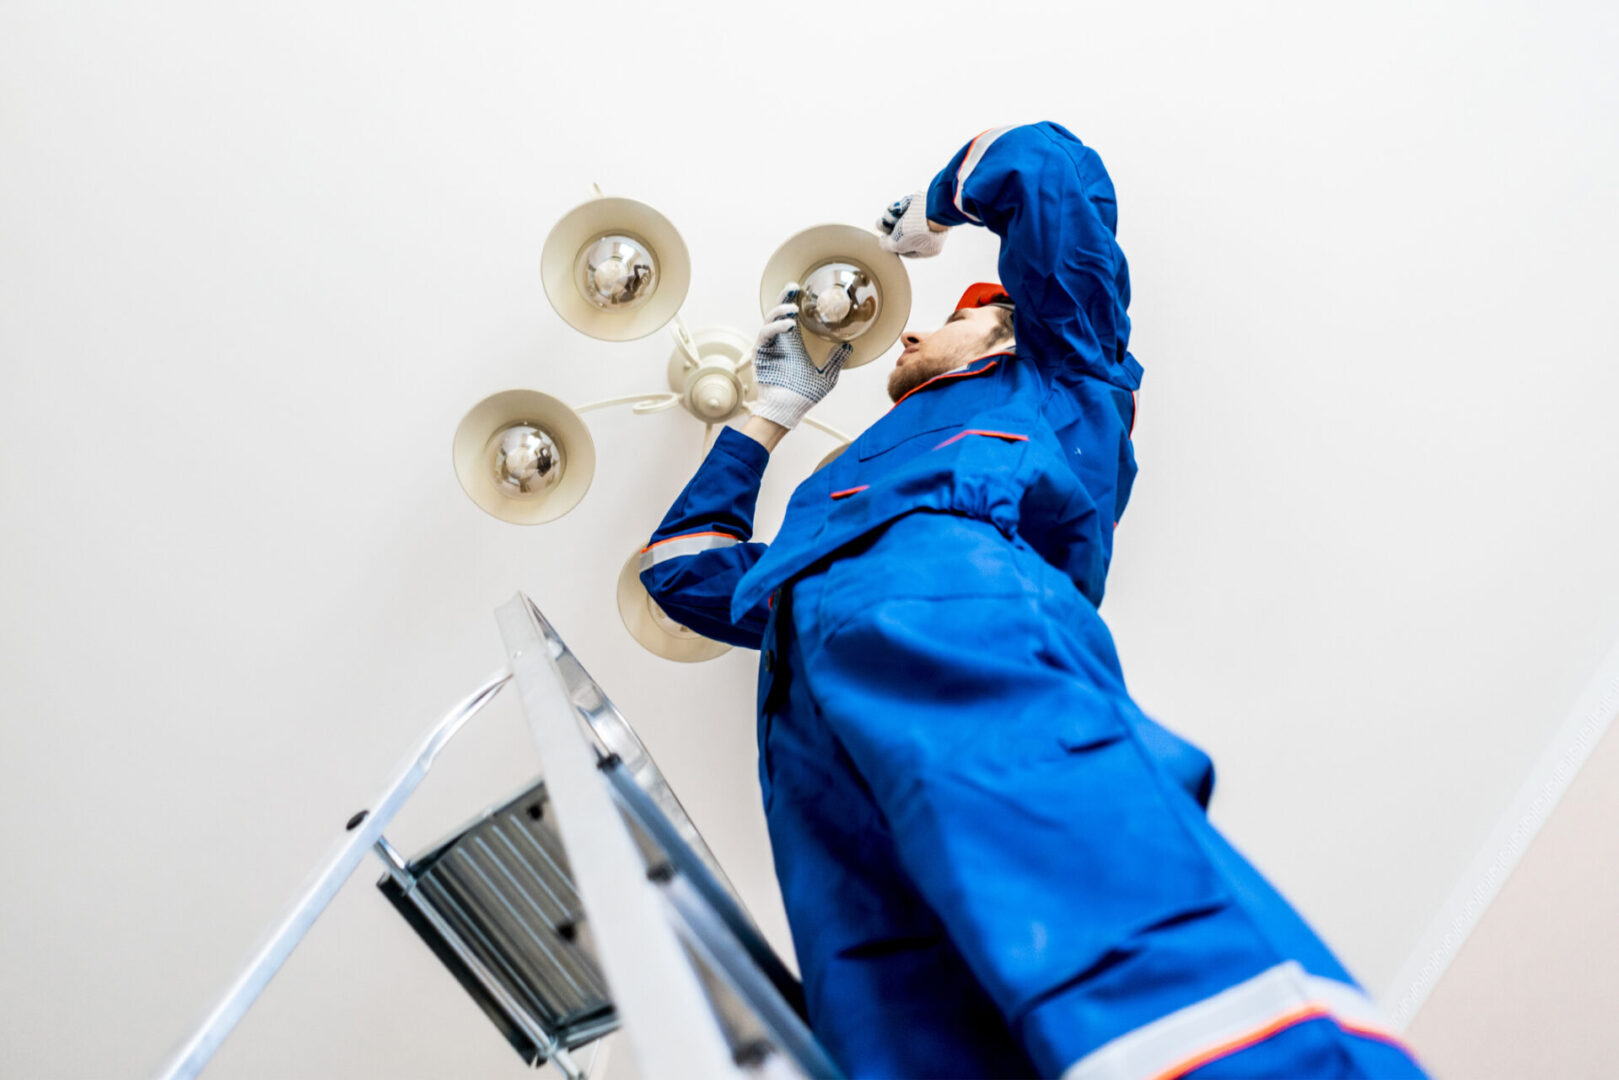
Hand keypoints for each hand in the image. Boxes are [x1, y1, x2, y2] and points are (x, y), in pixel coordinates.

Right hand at [745, 283, 851, 430]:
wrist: (789, 410)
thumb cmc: (804, 396)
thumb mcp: (827, 376)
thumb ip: (836, 361)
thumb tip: (849, 347)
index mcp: (793, 345)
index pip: (793, 317)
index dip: (795, 302)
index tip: (803, 290)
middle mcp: (780, 343)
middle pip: (778, 313)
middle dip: (784, 298)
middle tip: (793, 288)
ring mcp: (769, 347)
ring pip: (770, 320)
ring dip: (779, 310)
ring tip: (793, 308)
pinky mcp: (761, 354)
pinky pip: (765, 335)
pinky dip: (775, 327)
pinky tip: (789, 325)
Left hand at [877, 191, 947, 257]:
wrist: (933, 207)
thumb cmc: (918, 230)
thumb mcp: (899, 244)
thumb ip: (888, 247)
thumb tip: (882, 244)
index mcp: (929, 248)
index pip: (907, 250)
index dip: (893, 245)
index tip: (884, 240)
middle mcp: (929, 234)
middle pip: (903, 233)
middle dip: (890, 228)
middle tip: (879, 223)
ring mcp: (927, 219)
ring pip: (903, 219)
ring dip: (892, 216)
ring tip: (889, 214)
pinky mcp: (923, 205)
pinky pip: (906, 208)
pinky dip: (899, 207)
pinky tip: (895, 206)